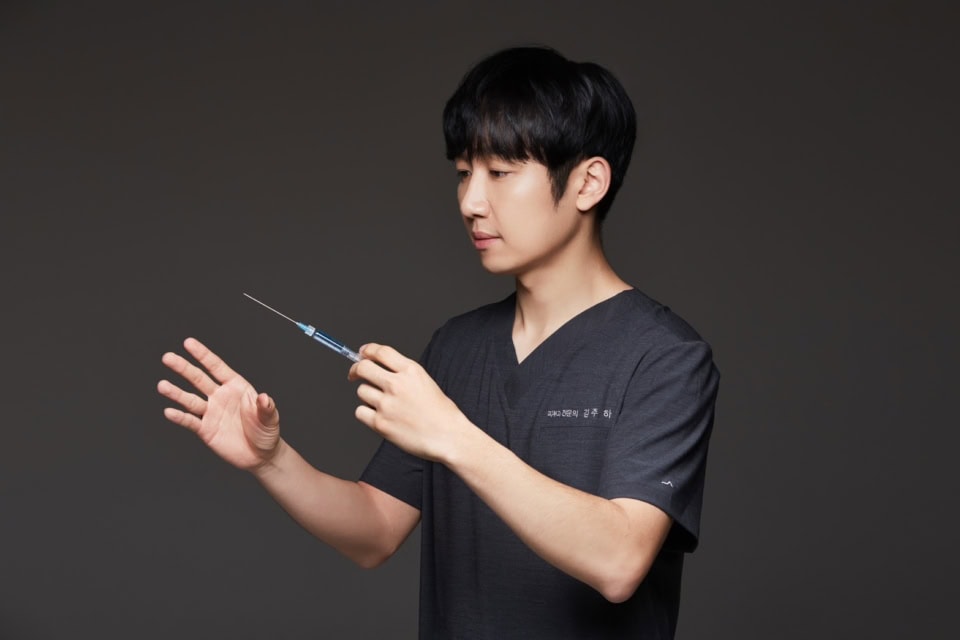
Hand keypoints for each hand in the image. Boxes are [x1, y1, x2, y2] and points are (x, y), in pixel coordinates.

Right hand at [157, 337, 279, 470]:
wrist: (260, 455)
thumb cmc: (267, 432)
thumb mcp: (270, 418)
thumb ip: (266, 407)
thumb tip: (264, 398)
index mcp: (236, 387)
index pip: (216, 367)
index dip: (203, 355)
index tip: (188, 343)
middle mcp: (220, 397)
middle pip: (198, 379)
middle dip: (183, 368)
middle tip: (167, 357)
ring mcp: (211, 412)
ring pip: (190, 399)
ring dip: (176, 393)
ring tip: (162, 385)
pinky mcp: (206, 430)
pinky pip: (190, 421)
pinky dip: (180, 417)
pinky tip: (169, 411)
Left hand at [348, 343, 468, 462]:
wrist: (448, 437)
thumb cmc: (441, 413)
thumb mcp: (425, 382)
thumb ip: (403, 373)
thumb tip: (380, 368)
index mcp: (411, 371)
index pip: (380, 351)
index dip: (367, 350)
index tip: (362, 353)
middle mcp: (397, 384)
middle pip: (363, 367)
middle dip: (356, 370)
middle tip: (354, 375)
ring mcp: (387, 404)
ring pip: (361, 391)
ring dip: (368, 396)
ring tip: (383, 404)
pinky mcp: (380, 423)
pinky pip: (360, 412)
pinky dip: (366, 414)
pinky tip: (379, 417)